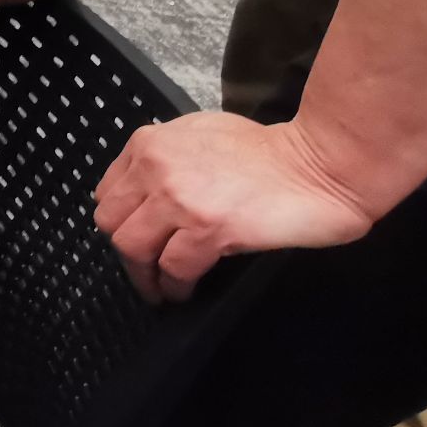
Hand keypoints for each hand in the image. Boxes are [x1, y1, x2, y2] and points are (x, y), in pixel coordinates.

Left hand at [95, 114, 376, 302]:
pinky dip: (175, 286)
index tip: (135, 237)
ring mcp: (180, 199)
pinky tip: (184, 291)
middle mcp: (156, 167)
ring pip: (133, 248)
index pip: (107, 192)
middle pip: (112, 222)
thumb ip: (164, 159)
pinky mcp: (208, 229)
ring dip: (144, 276)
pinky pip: (173, 268)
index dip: (121, 220)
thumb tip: (142, 192)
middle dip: (127, 252)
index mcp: (150, 143)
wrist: (319, 165)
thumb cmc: (268, 153)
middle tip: (146, 269)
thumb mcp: (200, 135)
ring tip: (161, 290)